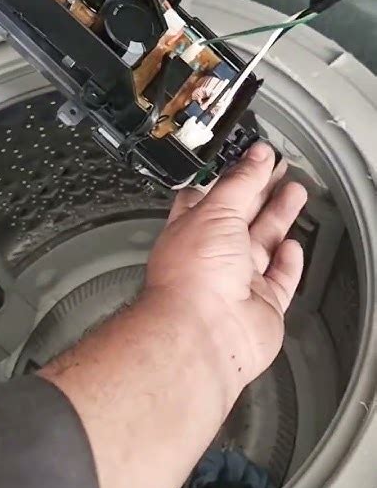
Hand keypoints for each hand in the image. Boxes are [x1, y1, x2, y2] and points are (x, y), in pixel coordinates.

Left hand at [147, 142, 306, 404]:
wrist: (205, 331)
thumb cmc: (193, 274)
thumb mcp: (216, 211)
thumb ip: (240, 182)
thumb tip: (256, 156)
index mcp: (191, 230)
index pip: (211, 196)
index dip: (233, 176)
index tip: (253, 158)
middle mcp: (212, 255)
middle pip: (242, 216)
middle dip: (262, 191)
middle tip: (280, 170)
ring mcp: (238, 281)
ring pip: (264, 243)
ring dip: (279, 217)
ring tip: (296, 191)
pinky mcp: (262, 304)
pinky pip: (280, 280)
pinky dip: (288, 263)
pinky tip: (292, 246)